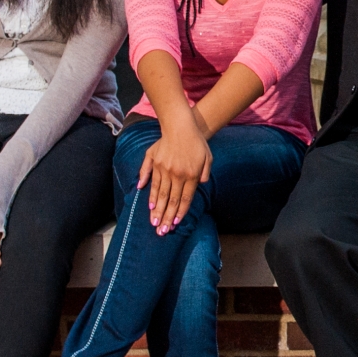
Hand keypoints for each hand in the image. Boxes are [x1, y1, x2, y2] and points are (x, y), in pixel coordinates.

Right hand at [139, 117, 211, 234]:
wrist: (181, 125)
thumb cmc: (197, 143)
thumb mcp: (208, 158)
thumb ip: (204, 173)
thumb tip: (199, 185)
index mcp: (191, 174)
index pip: (185, 198)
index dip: (180, 212)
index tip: (175, 224)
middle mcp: (177, 173)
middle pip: (171, 200)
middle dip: (166, 217)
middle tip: (161, 231)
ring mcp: (164, 168)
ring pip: (160, 193)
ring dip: (157, 210)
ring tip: (154, 222)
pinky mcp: (155, 162)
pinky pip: (151, 180)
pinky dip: (150, 193)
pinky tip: (149, 204)